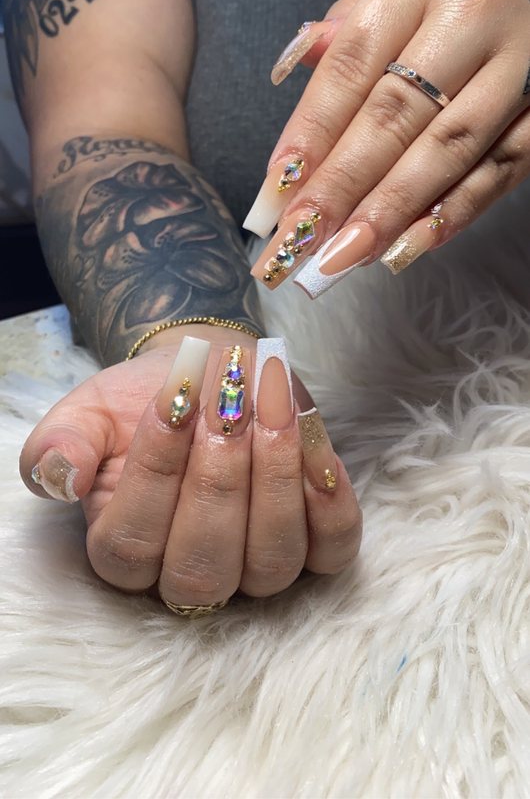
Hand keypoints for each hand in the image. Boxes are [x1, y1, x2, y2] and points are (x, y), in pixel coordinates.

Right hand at [19, 325, 360, 604]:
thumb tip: (63, 478)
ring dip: (276, 480)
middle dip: (219, 479)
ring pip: (272, 563)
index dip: (155, 472)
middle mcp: (191, 575)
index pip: (131, 544)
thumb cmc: (149, 398)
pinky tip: (314, 445)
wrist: (211, 373)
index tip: (174, 398)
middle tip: (227, 405)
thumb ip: (60, 444)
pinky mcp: (315, 545)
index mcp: (124, 551)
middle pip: (205, 567)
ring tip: (272, 409)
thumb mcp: (90, 410)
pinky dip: (331, 504)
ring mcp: (257, 566)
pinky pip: (333, 549)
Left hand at [244, 0, 529, 295]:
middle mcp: (474, 13)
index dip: (311, 129)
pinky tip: (408, 247)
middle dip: (340, 184)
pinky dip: (453, 213)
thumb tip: (289, 64)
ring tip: (344, 256)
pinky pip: (500, 170)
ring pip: (447, 148)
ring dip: (390, 210)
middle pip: (394, 113)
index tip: (277, 188)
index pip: (352, 63)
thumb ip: (346, 36)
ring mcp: (522, 64)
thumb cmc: (451, 10)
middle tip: (299, 239)